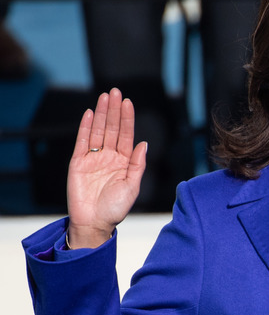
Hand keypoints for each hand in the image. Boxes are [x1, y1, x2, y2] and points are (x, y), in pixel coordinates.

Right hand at [66, 88, 146, 247]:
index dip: (127, 118)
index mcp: (124, 161)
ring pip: (98, 131)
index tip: (128, 102)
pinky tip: (90, 114)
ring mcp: (93, 158)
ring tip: (104, 97)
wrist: (94, 222)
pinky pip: (82, 142)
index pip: (126, 135)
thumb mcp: (132, 186)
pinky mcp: (78, 163)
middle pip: (112, 128)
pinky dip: (85, 127)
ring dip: (101, 114)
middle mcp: (109, 157)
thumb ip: (137, 164)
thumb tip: (144, 144)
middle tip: (115, 92)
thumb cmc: (115, 208)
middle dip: (114, 110)